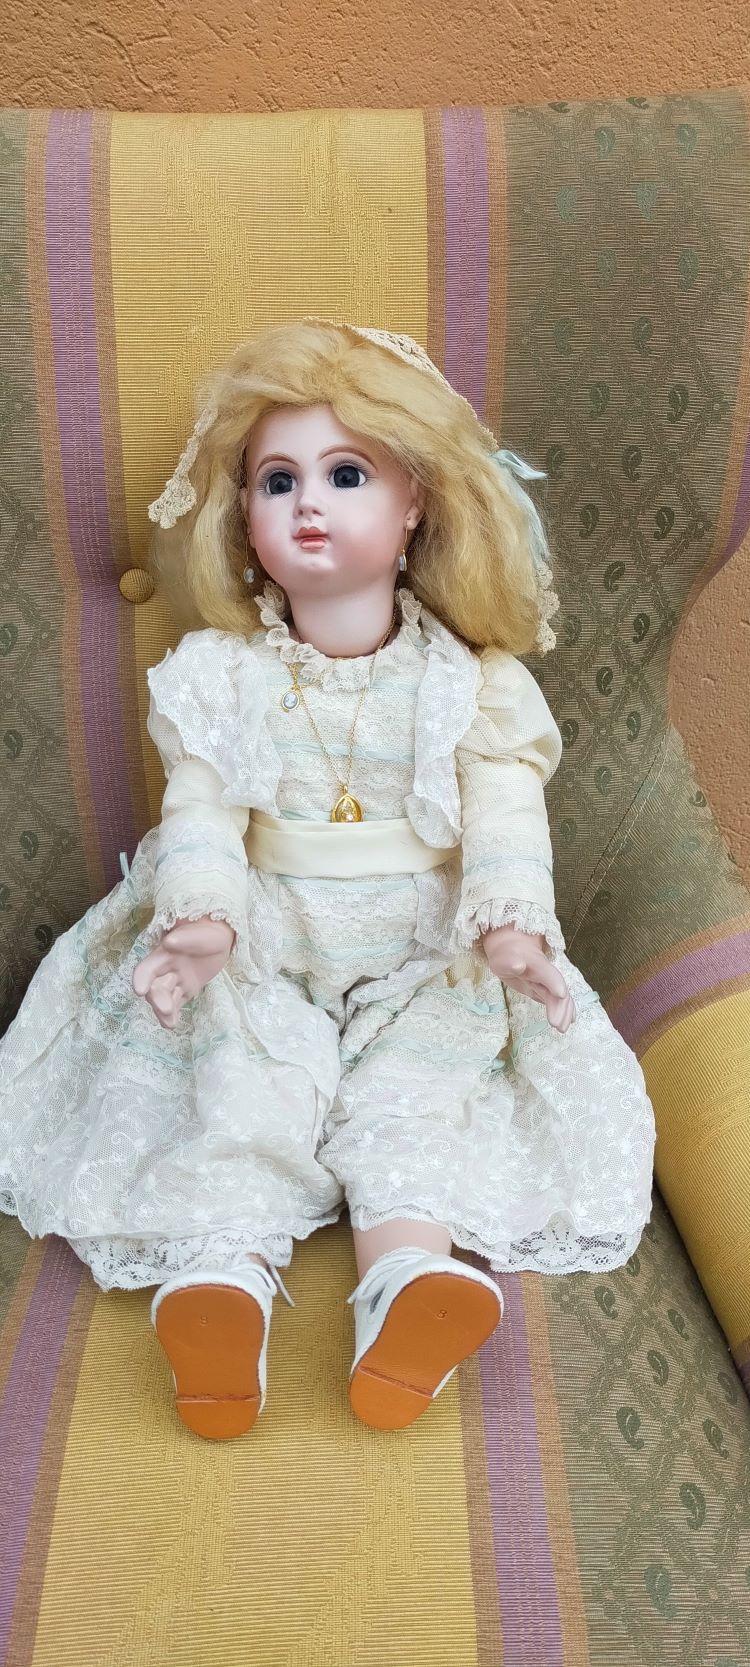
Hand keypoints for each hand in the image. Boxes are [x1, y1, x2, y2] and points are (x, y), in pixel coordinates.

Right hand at [132, 916, 235, 1030]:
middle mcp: (166, 969)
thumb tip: (169, 942)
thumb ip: (186, 938)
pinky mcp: (186, 990)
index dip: (141, 978)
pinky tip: (172, 1024)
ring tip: (170, 1023)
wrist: (220, 938)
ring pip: (164, 999)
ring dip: (163, 1011)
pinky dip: (172, 1015)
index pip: (148, 968)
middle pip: (155, 987)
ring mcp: (176, 981)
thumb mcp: (202, 934)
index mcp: (165, 954)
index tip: (139, 990)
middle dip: (157, 999)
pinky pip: (176, 1003)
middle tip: (166, 1009)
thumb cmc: (209, 933)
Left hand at [481, 923, 575, 1033]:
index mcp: (536, 965)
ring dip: (564, 1012)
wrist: (513, 949)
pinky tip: (570, 1021)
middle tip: (557, 1025)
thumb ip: (510, 963)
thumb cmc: (505, 956)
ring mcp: (548, 981)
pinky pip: (559, 1000)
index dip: (555, 983)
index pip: (549, 973)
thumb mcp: (502, 959)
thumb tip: (518, 965)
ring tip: (561, 1029)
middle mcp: (546, 973)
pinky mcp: (547, 989)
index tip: (561, 995)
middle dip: (561, 1007)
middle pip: (558, 989)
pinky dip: (566, 1010)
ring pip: (561, 996)